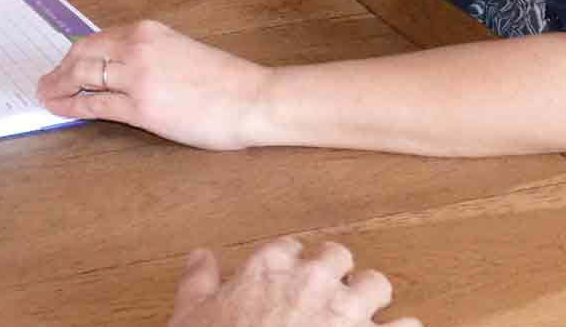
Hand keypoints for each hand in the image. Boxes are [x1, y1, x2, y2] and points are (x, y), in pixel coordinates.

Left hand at [36, 20, 273, 150]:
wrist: (252, 98)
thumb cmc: (224, 80)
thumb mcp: (180, 50)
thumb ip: (149, 53)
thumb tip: (118, 68)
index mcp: (148, 30)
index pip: (97, 38)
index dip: (74, 54)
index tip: (63, 64)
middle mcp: (138, 47)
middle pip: (81, 53)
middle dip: (58, 69)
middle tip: (44, 82)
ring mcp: (137, 77)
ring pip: (82, 76)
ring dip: (57, 87)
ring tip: (45, 97)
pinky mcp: (141, 108)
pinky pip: (94, 104)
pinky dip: (71, 106)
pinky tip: (62, 110)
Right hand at [167, 240, 420, 326]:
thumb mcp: (189, 317)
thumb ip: (198, 282)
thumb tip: (201, 257)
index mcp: (269, 268)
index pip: (288, 249)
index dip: (290, 264)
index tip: (288, 277)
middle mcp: (313, 280)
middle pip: (337, 258)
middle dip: (334, 273)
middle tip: (326, 294)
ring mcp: (347, 311)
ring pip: (376, 283)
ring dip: (370, 298)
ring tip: (361, 315)